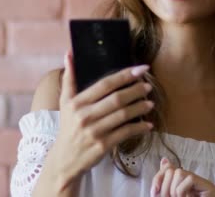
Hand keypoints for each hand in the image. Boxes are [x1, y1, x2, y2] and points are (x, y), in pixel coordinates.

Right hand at [50, 52, 154, 181]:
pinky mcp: (103, 146)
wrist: (65, 160)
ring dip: (140, 108)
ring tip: (150, 103)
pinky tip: (147, 125)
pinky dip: (138, 128)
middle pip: (117, 99)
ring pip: (123, 115)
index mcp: (77, 103)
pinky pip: (125, 133)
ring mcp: (94, 132)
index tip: (141, 69)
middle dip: (136, 91)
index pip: (105, 84)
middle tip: (148, 86)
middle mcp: (85, 116)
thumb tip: (69, 54)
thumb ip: (69, 78)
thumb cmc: (68, 128)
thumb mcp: (65, 103)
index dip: (125, 75)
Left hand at [150, 157, 214, 196]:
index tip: (153, 192)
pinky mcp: (208, 185)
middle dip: (165, 187)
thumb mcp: (172, 195)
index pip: (167, 169)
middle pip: (171, 170)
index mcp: (182, 183)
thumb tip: (164, 160)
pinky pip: (188, 179)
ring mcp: (202, 182)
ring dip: (174, 191)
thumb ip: (165, 182)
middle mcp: (193, 179)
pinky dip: (182, 191)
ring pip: (178, 172)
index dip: (158, 178)